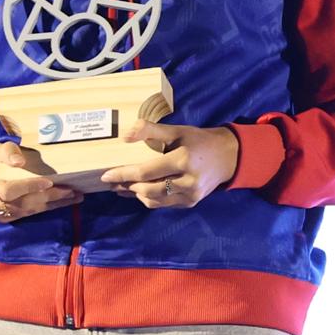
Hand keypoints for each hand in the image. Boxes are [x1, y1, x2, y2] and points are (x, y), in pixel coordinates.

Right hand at [0, 142, 77, 222]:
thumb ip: (6, 152)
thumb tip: (20, 162)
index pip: (6, 191)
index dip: (28, 187)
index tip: (49, 182)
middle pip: (19, 204)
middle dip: (47, 198)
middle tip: (70, 191)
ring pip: (24, 212)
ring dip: (49, 205)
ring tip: (72, 197)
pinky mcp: (0, 219)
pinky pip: (23, 215)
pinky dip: (42, 209)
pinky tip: (59, 203)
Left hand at [101, 123, 241, 210]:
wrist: (229, 157)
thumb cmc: (199, 141)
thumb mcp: (177, 130)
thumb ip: (151, 130)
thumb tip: (125, 136)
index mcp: (182, 161)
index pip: (145, 172)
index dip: (123, 174)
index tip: (105, 175)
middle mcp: (187, 182)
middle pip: (147, 190)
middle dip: (127, 186)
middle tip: (113, 182)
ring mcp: (190, 195)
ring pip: (153, 201)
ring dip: (136, 194)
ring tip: (124, 187)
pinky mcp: (191, 203)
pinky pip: (163, 204)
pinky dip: (149, 198)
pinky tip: (141, 191)